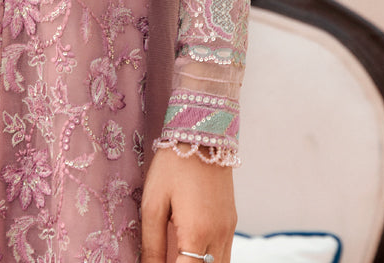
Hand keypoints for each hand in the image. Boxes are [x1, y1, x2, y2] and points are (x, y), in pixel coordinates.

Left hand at [141, 146, 236, 262]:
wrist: (202, 134)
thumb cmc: (172, 165)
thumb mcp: (153, 202)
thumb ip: (152, 243)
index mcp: (197, 232)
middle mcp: (219, 236)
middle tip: (167, 258)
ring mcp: (229, 230)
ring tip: (176, 256)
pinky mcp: (232, 223)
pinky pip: (223, 254)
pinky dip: (208, 260)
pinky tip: (189, 251)